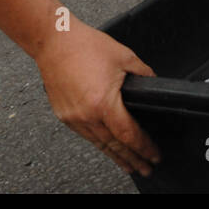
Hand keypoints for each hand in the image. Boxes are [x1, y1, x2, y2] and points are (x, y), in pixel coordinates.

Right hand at [34, 21, 160, 176]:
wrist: (53, 40)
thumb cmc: (84, 45)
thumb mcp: (124, 56)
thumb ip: (143, 74)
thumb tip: (153, 85)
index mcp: (103, 102)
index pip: (129, 135)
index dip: (144, 148)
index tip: (154, 155)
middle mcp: (87, 115)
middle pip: (114, 146)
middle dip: (133, 160)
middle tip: (146, 168)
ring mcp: (73, 117)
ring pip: (99, 144)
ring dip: (116, 156)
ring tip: (129, 165)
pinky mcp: (64, 115)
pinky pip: (86, 135)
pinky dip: (99, 143)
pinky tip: (107, 147)